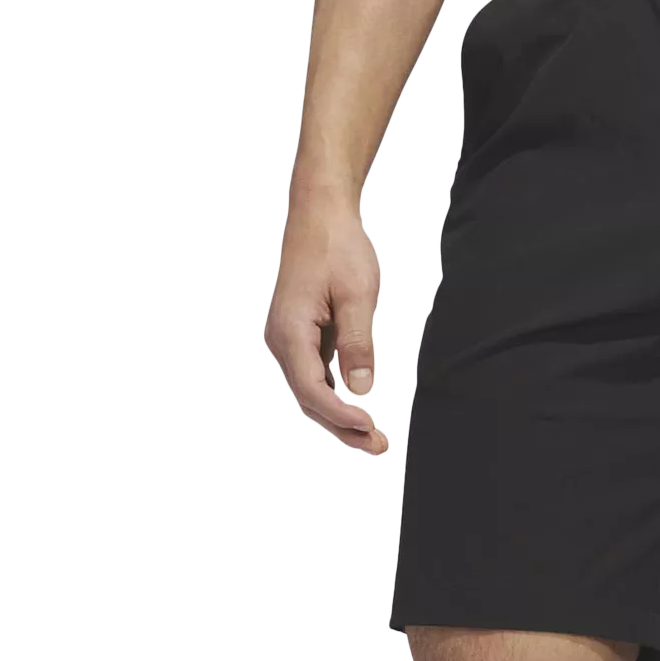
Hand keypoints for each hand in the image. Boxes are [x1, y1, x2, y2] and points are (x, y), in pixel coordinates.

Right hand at [264, 196, 388, 453]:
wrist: (320, 213)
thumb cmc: (338, 247)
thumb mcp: (357, 295)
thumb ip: (358, 342)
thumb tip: (360, 388)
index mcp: (289, 331)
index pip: (311, 389)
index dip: (340, 415)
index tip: (371, 427)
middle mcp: (280, 339)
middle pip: (308, 398)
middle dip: (342, 427)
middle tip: (379, 446)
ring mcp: (287, 339)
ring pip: (310, 391)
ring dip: (339, 416)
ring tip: (373, 438)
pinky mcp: (299, 335)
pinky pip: (314, 375)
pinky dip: (334, 396)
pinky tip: (358, 411)